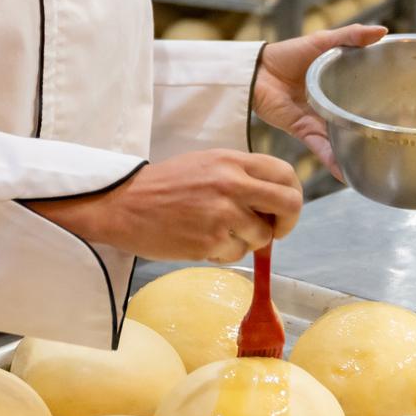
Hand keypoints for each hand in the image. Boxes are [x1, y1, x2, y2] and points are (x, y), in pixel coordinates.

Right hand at [26, 150, 302, 262]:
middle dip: (287, 223)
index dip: (292, 195)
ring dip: (247, 242)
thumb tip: (272, 202)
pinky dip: (224, 253)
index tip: (281, 210)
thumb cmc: (164, 185)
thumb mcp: (206, 164)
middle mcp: (232, 184)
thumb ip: (240, 176)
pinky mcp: (210, 241)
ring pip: (262, 237)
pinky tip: (202, 240)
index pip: (285, 174)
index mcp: (232, 160)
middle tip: (273, 231)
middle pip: (289, 204)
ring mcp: (222, 214)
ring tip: (220, 234)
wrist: (124, 204)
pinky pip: (236, 254)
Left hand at [252, 24, 386, 180]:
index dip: (384, 100)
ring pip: (341, 139)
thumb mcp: (323, 41)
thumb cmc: (287, 54)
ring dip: (355, 153)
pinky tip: (346, 174)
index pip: (367, 94)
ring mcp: (318, 119)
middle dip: (372, 132)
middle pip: (355, 121)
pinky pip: (321, 148)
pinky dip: (332, 160)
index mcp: (339, 83)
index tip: (408, 108)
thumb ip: (351, 36)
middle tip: (397, 143)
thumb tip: (383, 30)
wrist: (256, 70)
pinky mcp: (304, 130)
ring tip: (376, 168)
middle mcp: (331, 105)